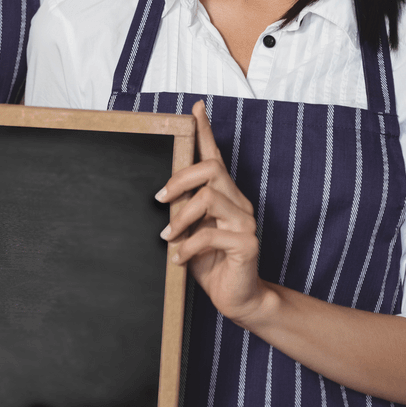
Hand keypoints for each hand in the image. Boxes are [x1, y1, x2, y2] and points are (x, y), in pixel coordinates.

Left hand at [158, 101, 266, 326]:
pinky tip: (179, 258)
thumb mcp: (189, 231)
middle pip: (211, 169)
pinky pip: (211, 235)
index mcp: (224, 195)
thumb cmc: (210, 263)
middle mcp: (238, 202)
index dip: (205, 131)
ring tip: (167, 237)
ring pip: (209, 198)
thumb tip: (158, 194)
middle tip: (159, 199)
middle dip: (180, 179)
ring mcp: (246, 222)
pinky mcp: (247, 244)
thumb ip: (181, 210)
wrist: (237, 298)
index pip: (215, 156)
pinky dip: (188, 246)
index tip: (196, 108)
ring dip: (180, 217)